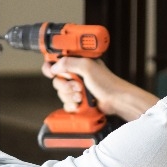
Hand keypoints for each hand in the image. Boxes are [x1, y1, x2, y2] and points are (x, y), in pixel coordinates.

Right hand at [42, 57, 158, 121]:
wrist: (116, 100)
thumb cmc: (107, 83)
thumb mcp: (88, 67)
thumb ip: (69, 63)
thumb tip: (54, 67)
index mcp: (78, 62)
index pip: (57, 61)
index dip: (51, 67)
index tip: (52, 73)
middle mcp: (76, 74)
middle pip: (57, 80)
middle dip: (65, 85)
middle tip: (78, 86)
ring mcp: (77, 88)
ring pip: (61, 93)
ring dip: (70, 96)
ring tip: (82, 95)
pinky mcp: (78, 100)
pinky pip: (66, 103)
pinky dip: (72, 105)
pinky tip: (80, 103)